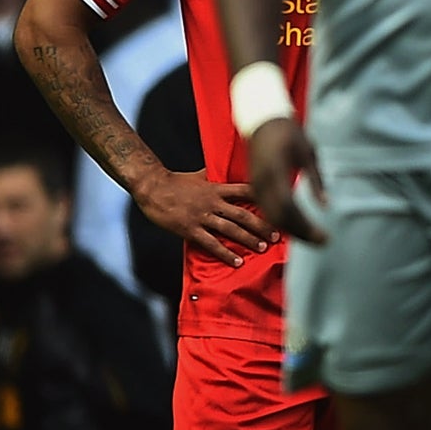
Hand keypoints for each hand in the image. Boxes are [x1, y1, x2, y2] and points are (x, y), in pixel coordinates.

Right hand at [132, 167, 275, 266]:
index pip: (246, 191)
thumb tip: (227, 167)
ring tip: (263, 248)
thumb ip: (216, 175)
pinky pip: (211, 243)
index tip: (279, 205)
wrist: (151, 187)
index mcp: (217, 188)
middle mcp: (213, 202)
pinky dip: (225, 253)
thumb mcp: (200, 174)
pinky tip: (236, 261)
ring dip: (249, 240)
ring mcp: (202, 216)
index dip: (264, 199)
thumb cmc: (175, 181)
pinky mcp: (190, 229)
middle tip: (277, 235)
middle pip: (243, 214)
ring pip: (231, 230)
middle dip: (262, 226)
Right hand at [246, 119, 325, 242]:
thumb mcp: (308, 154)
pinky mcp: (255, 186)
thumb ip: (316, 181)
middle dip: (301, 233)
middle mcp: (262, 183)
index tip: (324, 237)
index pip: (290, 209)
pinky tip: (296, 227)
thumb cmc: (290, 134)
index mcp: (276, 173)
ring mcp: (256, 185)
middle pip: (279, 217)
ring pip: (271, 216)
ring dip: (291, 230)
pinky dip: (281, 221)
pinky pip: (266, 210)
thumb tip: (326, 206)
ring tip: (312, 238)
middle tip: (322, 242)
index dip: (306, 226)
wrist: (263, 121)